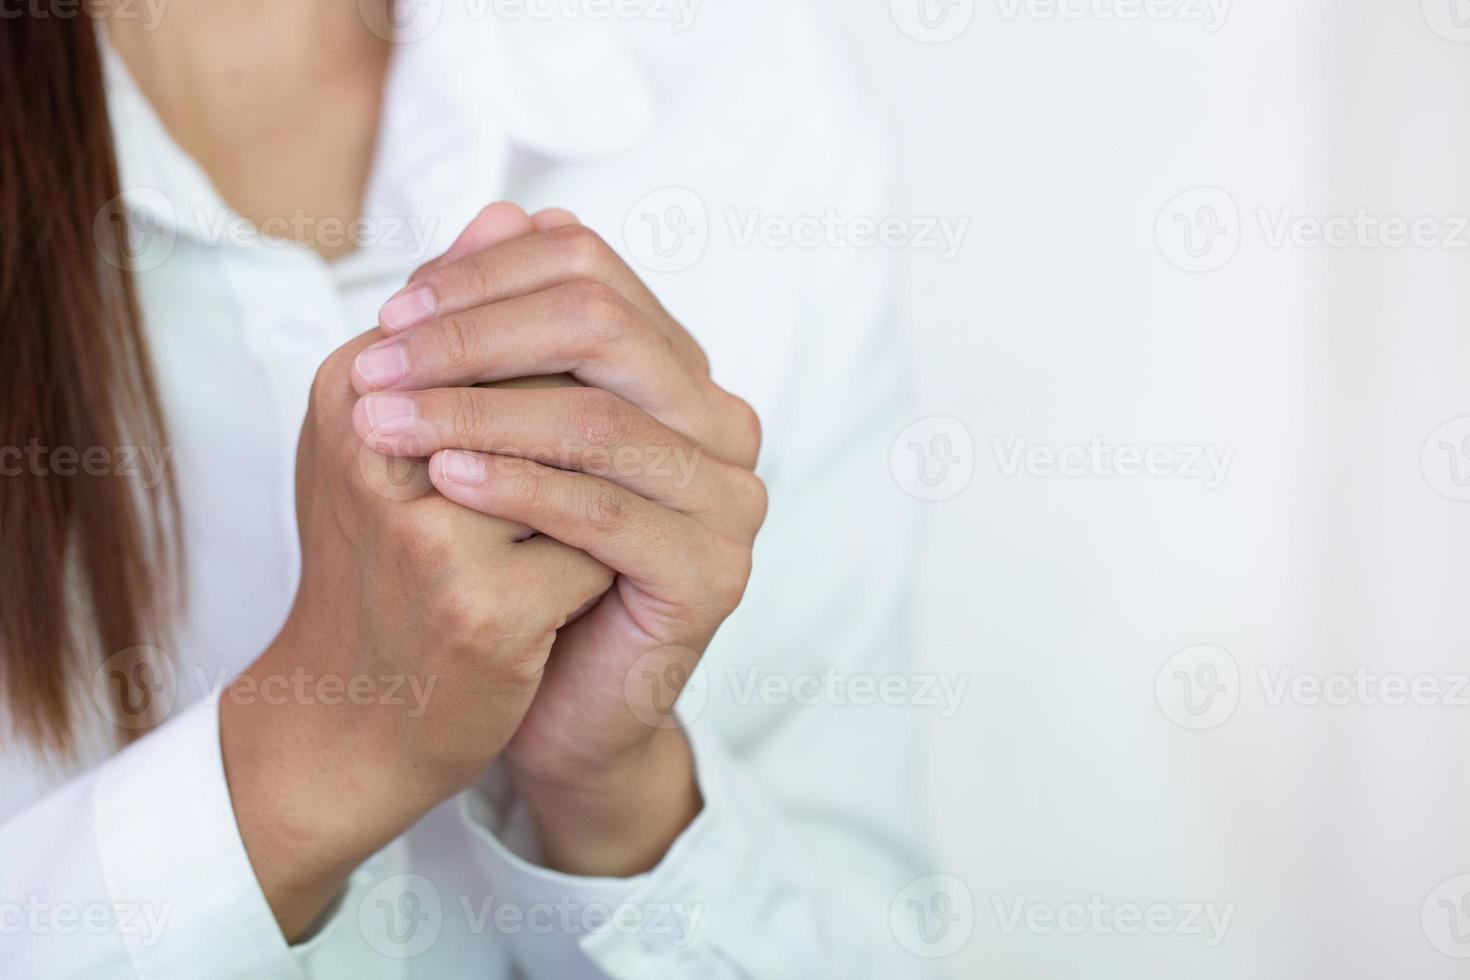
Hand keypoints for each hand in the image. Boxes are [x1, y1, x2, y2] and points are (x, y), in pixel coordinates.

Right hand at [220, 320, 613, 938]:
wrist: (347, 720)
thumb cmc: (383, 570)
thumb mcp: (396, 439)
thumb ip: (464, 331)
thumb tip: (520, 210)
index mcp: (347, 389)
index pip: (497, 315)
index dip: (573, 350)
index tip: (611, 382)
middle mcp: (373, 444)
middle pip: (549, 380)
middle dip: (602, 413)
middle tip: (639, 438)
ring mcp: (427, 530)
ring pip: (583, 463)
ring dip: (611, 485)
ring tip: (619, 507)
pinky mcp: (480, 609)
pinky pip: (594, 551)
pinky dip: (606, 564)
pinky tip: (591, 591)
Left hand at [354, 203, 766, 874]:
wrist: (549, 701)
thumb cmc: (516, 559)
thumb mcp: (500, 430)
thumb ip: (505, 330)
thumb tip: (497, 207)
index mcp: (678, 372)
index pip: (592, 271)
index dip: (484, 278)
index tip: (389, 313)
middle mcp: (719, 421)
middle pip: (603, 325)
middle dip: (473, 333)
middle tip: (374, 362)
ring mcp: (729, 498)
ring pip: (599, 419)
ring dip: (475, 410)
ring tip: (379, 422)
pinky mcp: (714, 575)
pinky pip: (608, 513)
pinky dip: (519, 488)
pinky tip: (443, 483)